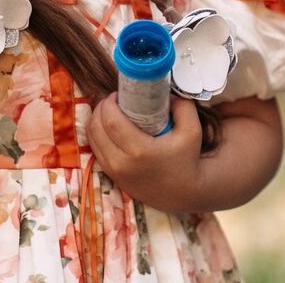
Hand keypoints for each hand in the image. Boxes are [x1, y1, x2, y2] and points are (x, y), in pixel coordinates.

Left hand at [86, 94, 204, 212]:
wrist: (184, 192)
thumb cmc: (188, 159)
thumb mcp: (192, 130)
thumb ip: (182, 106)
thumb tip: (166, 92)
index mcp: (140, 151)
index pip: (111, 121)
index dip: (109, 103)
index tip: (118, 94)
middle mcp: (122, 163)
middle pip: (96, 128)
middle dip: (100, 108)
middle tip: (113, 100)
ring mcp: (115, 172)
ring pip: (92, 139)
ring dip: (96, 120)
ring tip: (109, 111)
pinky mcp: (112, 176)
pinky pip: (95, 150)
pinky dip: (96, 135)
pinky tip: (107, 126)